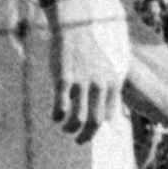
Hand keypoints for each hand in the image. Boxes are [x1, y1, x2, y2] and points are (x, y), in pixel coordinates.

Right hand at [48, 1, 129, 145]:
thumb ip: (108, 90)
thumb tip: (109, 115)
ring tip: (64, 127)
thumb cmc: (89, 52)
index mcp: (113, 84)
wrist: (76, 28)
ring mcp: (83, 82)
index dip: (98, 127)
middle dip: (86, 135)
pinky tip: (54, 116)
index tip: (89, 131)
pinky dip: (58, 115)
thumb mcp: (107, 70)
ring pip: (78, 118)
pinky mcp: (64, 78)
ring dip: (70, 128)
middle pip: (95, 121)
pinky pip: (61, 105)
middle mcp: (101, 85)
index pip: (108, 116)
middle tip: (79, 140)